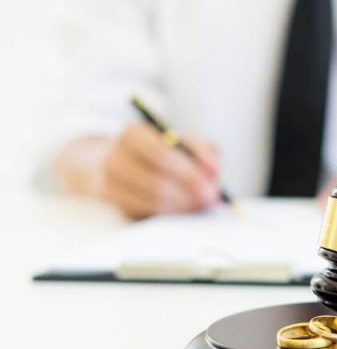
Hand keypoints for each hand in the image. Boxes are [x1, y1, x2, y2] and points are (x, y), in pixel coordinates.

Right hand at [57, 123, 220, 218]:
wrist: (121, 161)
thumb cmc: (161, 149)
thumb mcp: (183, 140)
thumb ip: (203, 150)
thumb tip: (214, 171)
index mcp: (132, 134)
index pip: (160, 153)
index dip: (188, 171)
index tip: (211, 184)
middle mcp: (114, 158)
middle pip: (155, 182)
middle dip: (188, 193)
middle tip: (210, 199)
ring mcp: (110, 184)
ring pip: (151, 202)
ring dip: (182, 206)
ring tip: (200, 203)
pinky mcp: (116, 206)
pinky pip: (147, 214)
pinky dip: (169, 213)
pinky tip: (183, 208)